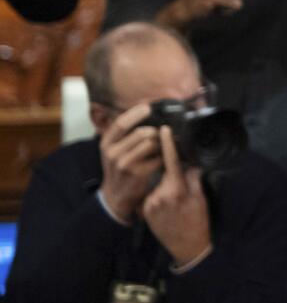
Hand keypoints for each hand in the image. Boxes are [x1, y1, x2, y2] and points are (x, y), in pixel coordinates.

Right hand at [98, 104, 161, 222]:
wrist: (116, 195)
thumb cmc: (118, 168)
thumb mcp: (113, 149)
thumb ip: (124, 134)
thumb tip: (143, 112)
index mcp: (106, 143)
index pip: (121, 123)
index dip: (136, 113)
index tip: (148, 107)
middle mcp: (113, 152)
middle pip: (142, 133)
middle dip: (156, 131)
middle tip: (163, 133)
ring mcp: (125, 164)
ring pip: (151, 143)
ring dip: (162, 143)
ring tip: (164, 145)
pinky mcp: (138, 174)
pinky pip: (158, 158)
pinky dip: (164, 155)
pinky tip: (165, 156)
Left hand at [142, 126, 211, 267]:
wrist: (187, 247)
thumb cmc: (197, 222)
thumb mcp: (200, 198)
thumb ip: (193, 178)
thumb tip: (191, 162)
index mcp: (176, 189)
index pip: (170, 160)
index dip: (166, 143)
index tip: (163, 129)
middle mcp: (160, 194)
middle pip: (164, 172)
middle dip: (172, 174)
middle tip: (183, 189)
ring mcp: (150, 203)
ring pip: (158, 184)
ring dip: (165, 187)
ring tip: (176, 204)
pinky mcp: (145, 210)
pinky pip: (152, 195)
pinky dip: (159, 197)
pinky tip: (168, 209)